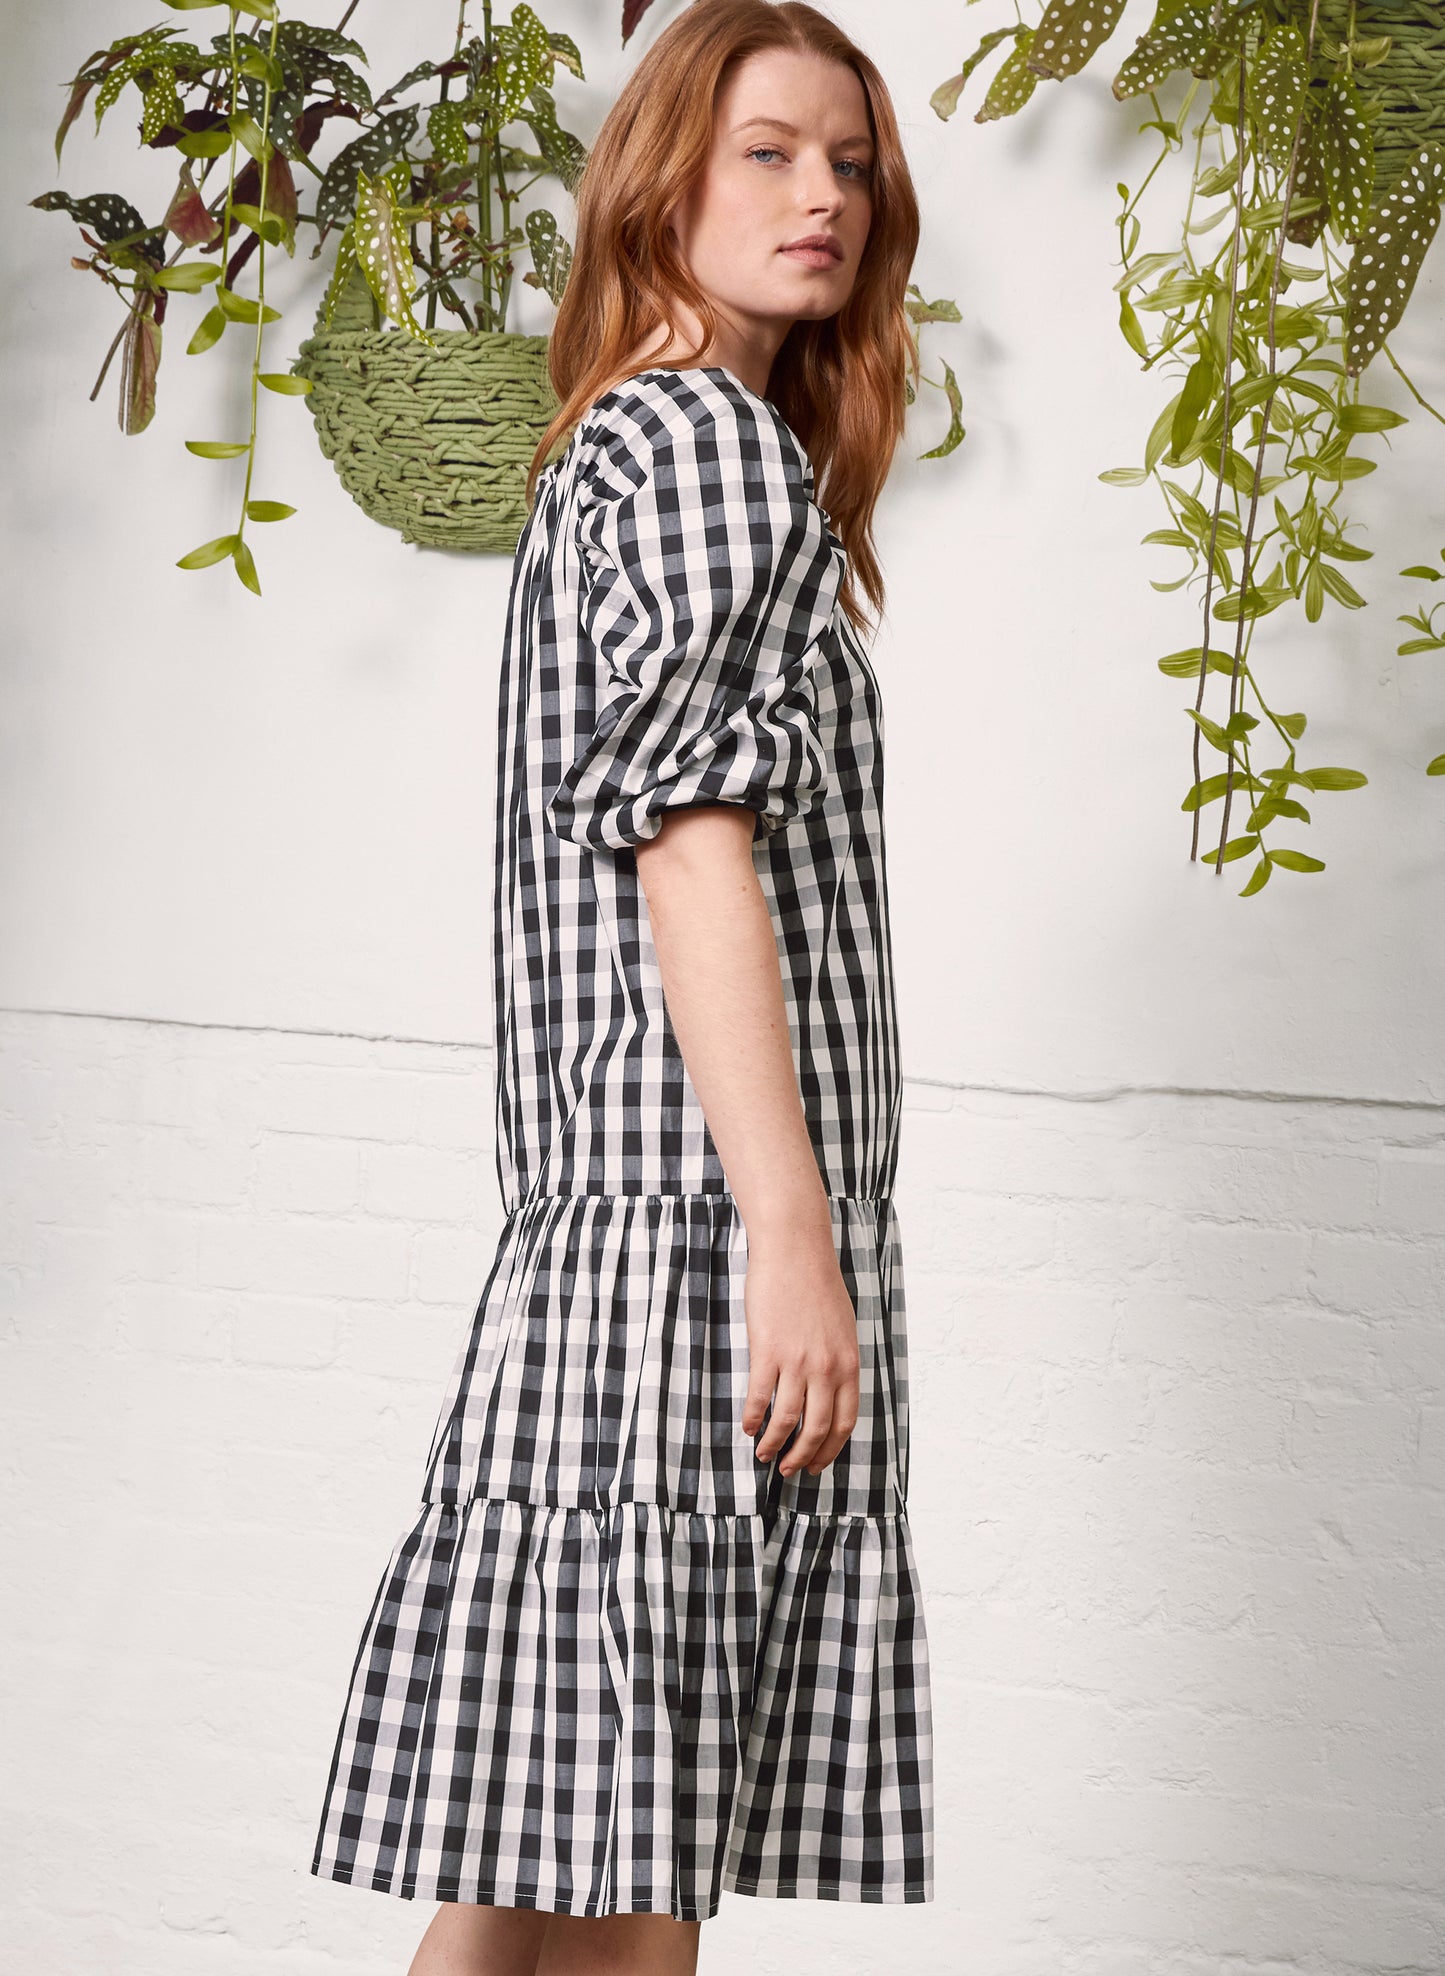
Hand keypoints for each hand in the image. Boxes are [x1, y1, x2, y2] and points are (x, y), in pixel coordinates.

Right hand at [740, 1224, 860, 1476]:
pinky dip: (753, 1418)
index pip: (844, 1423)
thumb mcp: (843, 1328)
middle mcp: (827, 1369)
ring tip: (764, 1454)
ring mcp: (798, 1362)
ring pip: (787, 1420)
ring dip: (774, 1444)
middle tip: (788, 1469)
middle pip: (817, 1429)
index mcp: (849, 1364)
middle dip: (802, 1457)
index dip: (829, 1450)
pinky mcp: (768, 1351)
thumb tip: (832, 1393)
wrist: (796, 1252)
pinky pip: (761, 1397)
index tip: (817, 1464)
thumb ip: (840, 1362)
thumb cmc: (818, 1285)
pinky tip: (748, 1426)